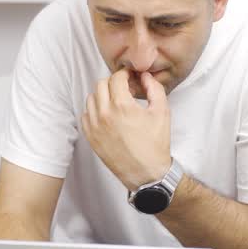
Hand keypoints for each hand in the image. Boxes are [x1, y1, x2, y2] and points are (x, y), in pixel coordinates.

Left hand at [81, 69, 172, 189]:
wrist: (146, 173)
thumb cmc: (155, 145)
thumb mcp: (162, 112)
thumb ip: (154, 88)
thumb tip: (144, 76)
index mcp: (121, 105)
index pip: (116, 78)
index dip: (125, 75)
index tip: (131, 78)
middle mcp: (104, 114)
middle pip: (101, 84)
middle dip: (114, 83)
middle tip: (125, 89)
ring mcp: (94, 126)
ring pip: (91, 98)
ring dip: (103, 95)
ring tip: (116, 102)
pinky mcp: (90, 137)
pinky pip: (86, 115)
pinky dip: (95, 111)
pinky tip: (108, 116)